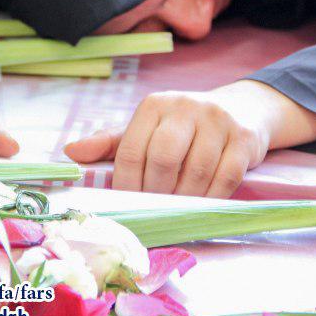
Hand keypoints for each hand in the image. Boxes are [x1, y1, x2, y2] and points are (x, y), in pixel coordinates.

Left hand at [65, 82, 272, 196]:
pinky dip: (211, 198)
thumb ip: (112, 143)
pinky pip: (225, 178)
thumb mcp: (147, 129)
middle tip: (154, 210)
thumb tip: (71, 152)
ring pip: (195, 171)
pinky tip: (202, 205)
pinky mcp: (243, 138)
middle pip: (163, 158)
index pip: (131, 149)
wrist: (242, 109)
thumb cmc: (184, 127)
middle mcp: (185, 107)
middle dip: (155, 192)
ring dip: (184, 199)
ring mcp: (217, 120)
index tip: (127, 204)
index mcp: (155, 105)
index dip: (125, 183)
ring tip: (177, 210)